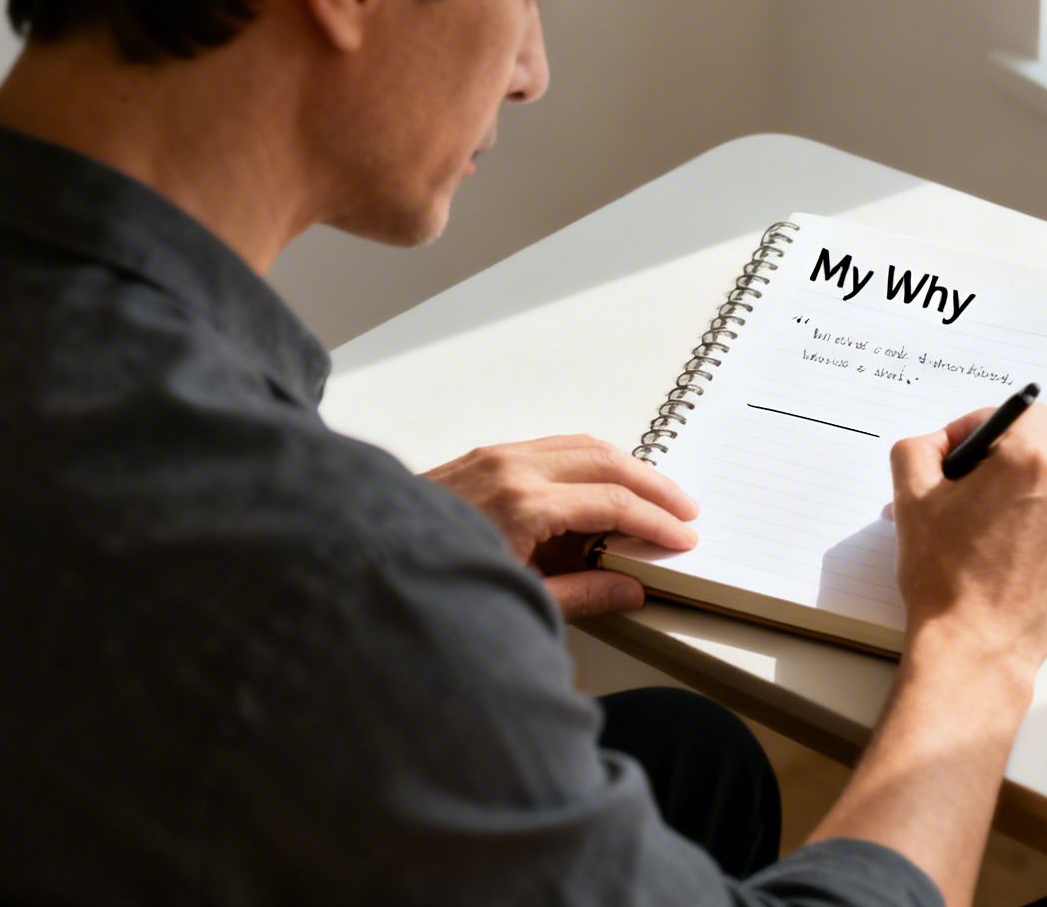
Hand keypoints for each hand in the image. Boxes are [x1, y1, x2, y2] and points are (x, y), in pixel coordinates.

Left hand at [425, 435, 698, 620]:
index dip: (655, 521)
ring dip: (624, 467)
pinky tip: (603, 484)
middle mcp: (510, 469)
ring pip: (580, 445)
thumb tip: (631, 587)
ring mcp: (493, 458)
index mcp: (522, 505)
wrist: (362, 565)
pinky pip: (551, 447)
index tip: (681, 537)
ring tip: (654, 494)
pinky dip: (588, 460)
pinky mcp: (480, 457)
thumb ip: (582, 594)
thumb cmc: (431, 588)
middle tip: (684, 509)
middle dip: (652, 485)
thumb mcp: (516, 602)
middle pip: (606, 461)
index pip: (612, 503)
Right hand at [888, 404, 1046, 675]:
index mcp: (1031, 461)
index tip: (964, 455)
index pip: (1024, 411)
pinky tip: (1004, 560)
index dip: (988, 426)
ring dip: (1020, 500)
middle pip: (1037, 453)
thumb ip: (919, 448)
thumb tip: (939, 443)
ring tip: (982, 536)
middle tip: (963, 501)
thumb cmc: (945, 577)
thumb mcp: (911, 498)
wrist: (976, 648)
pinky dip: (1037, 531)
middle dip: (1000, 468)